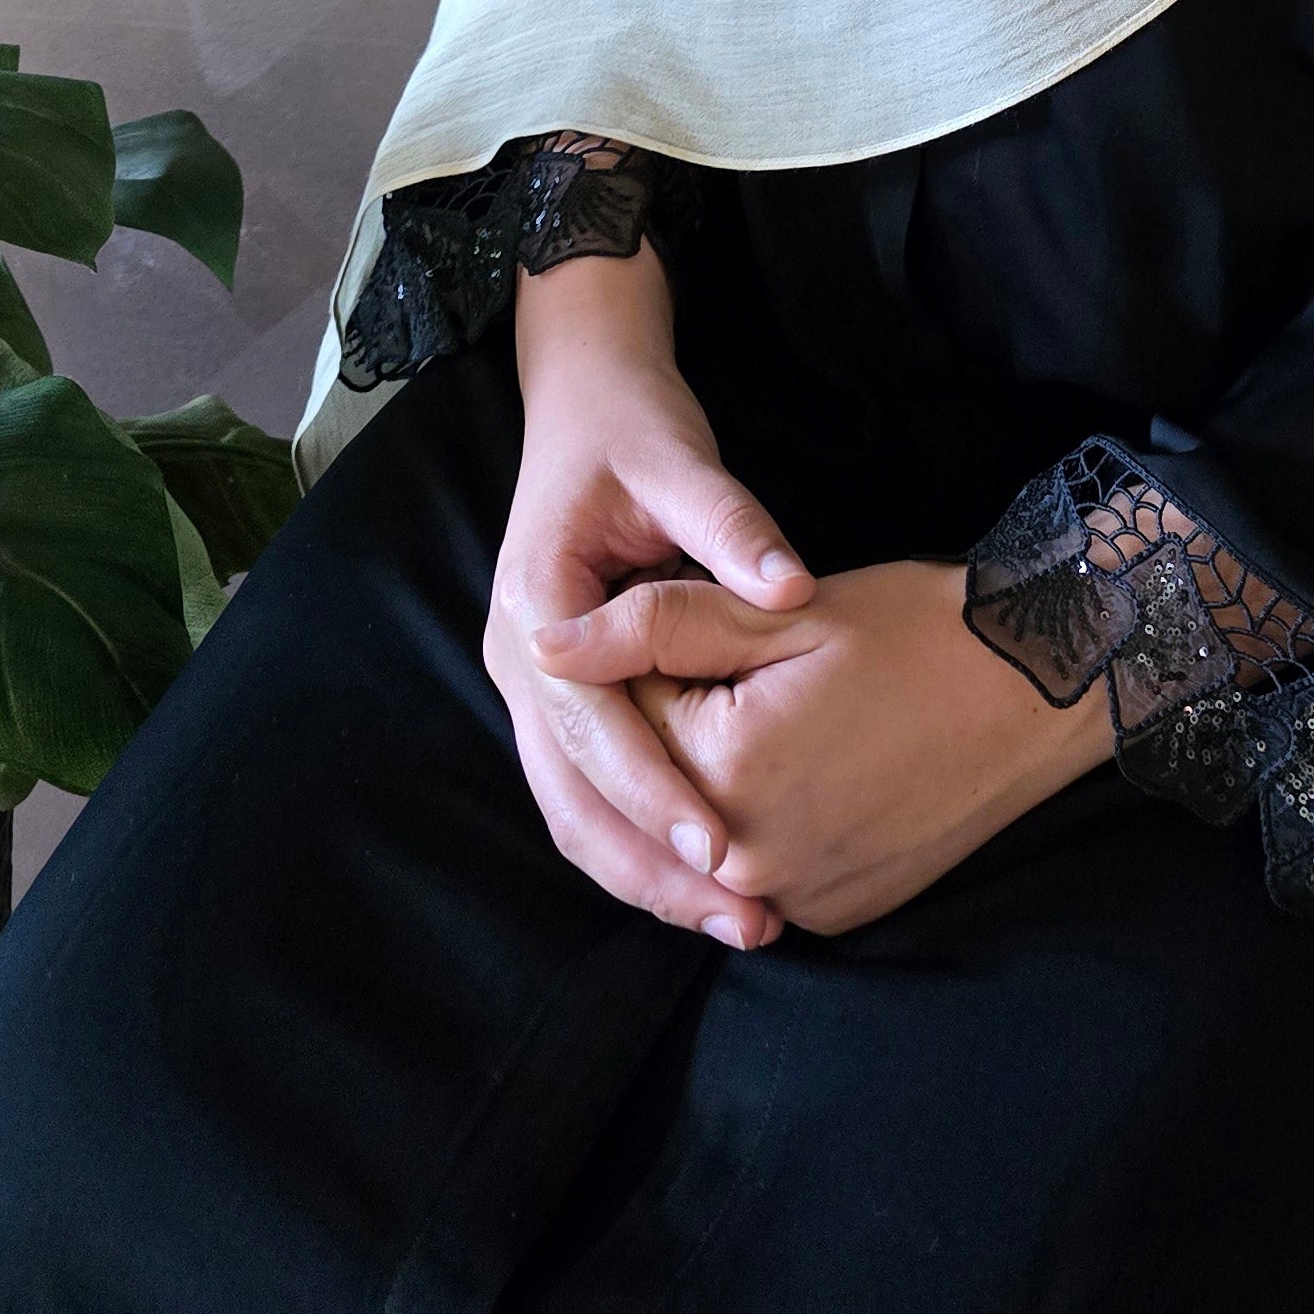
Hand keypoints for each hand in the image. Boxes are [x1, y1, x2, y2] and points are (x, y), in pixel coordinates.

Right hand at [485, 244, 815, 949]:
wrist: (583, 395)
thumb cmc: (632, 424)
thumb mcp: (681, 460)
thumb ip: (731, 526)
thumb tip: (794, 587)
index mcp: (538, 607)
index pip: (596, 726)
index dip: (658, 792)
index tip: (725, 844)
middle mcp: (519, 661)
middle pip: (575, 797)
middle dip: (655, 868)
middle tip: (747, 915)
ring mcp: (531, 686)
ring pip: (575, 811)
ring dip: (647, 872)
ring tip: (738, 917)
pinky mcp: (562, 696)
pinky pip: (587, 789)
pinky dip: (638, 839)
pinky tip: (704, 875)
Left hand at [533, 555, 1116, 936]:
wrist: (1038, 690)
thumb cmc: (916, 630)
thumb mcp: (781, 611)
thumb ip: (654, 626)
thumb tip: (542, 645)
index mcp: (723, 776)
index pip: (629, 715)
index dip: (655, 653)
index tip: (703, 616)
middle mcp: (749, 863)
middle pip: (662, 783)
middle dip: (678, 719)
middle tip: (747, 661)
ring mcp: (795, 899)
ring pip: (709, 830)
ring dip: (716, 773)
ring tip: (776, 705)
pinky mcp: (833, 913)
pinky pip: (762, 867)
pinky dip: (762, 817)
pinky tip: (805, 757)